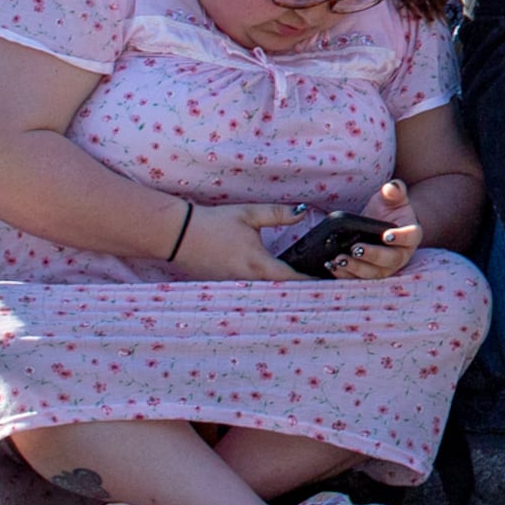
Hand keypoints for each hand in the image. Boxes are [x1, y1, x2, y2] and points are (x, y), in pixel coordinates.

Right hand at [166, 201, 302, 281]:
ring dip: (278, 289)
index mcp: (258, 264)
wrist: (177, 235)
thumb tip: (303, 212)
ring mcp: (233, 286)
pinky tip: (267, 281)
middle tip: (315, 281)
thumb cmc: (214, 224)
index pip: (291, 279)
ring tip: (297, 283)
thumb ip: (279, 214)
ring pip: (263, 292)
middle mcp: (247, 280)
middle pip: (279, 289)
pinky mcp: (223, 285)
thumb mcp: (249, 214)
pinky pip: (247, 290)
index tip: (326, 280)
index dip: (310, 281)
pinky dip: (260, 287)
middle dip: (297, 287)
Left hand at [330, 177, 423, 280]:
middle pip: (391, 259)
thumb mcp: (391, 198)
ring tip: (340, 259)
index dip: (401, 237)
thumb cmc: (388, 210)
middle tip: (355, 248)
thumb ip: (394, 190)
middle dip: (372, 255)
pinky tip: (332, 265)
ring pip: (374, 273)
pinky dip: (344, 275)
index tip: (387, 235)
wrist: (381, 226)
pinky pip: (358, 279)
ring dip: (356, 268)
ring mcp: (385, 267)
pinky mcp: (369, 274)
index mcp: (411, 235)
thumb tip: (391, 187)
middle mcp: (401, 255)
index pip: (411, 237)